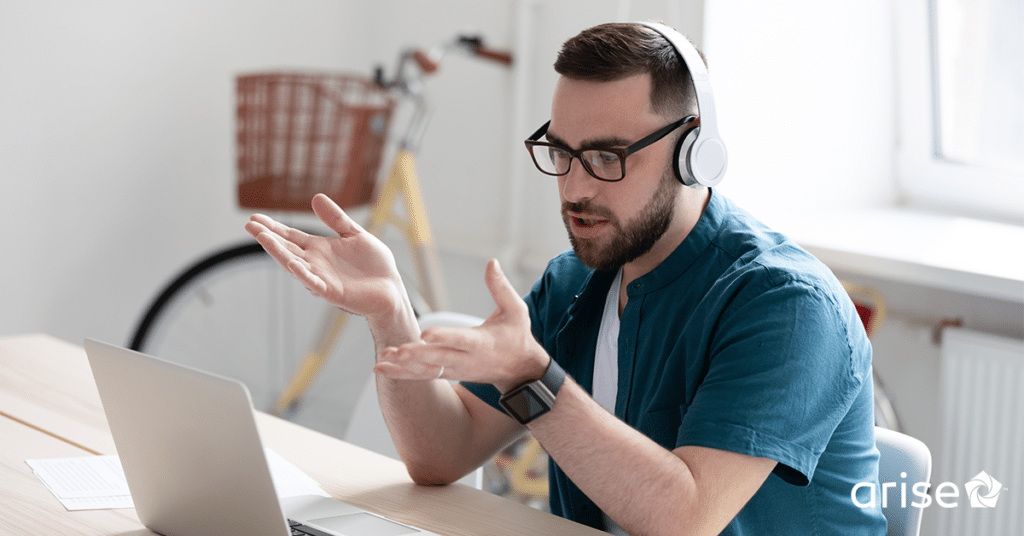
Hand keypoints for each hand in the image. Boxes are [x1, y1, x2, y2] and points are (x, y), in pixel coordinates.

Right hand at [244, 194, 407, 318]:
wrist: (391, 289)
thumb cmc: (374, 265)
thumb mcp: (355, 234)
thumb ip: (336, 219)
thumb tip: (316, 197)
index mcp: (320, 249)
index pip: (291, 237)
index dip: (273, 228)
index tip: (254, 219)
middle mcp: (316, 263)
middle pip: (287, 249)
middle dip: (268, 238)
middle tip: (250, 225)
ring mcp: (322, 278)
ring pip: (295, 265)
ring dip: (279, 253)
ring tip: (263, 238)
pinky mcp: (332, 292)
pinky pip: (314, 283)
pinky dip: (303, 274)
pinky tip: (292, 264)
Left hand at [375, 259, 548, 391]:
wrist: (520, 370)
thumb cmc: (517, 336)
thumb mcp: (516, 311)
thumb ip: (501, 287)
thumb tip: (491, 262)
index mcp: (482, 342)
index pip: (460, 339)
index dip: (443, 336)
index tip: (425, 333)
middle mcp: (467, 359)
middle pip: (439, 358)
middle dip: (417, 355)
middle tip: (397, 350)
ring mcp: (456, 369)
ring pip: (427, 370)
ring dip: (404, 366)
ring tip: (382, 360)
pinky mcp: (449, 373)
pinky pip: (423, 376)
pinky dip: (402, 373)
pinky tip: (381, 367)